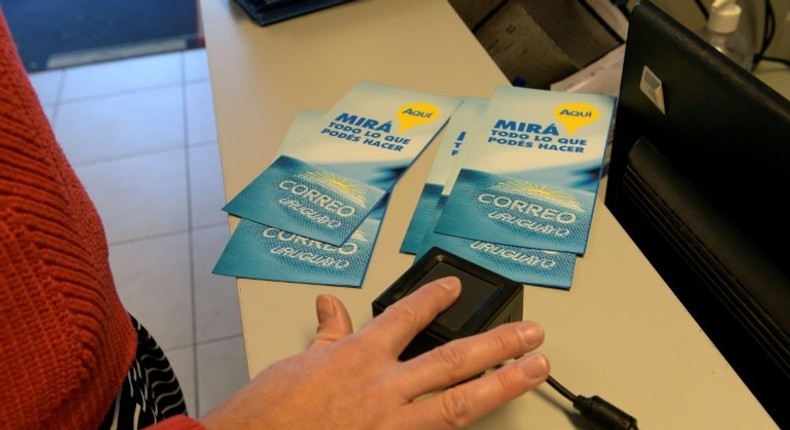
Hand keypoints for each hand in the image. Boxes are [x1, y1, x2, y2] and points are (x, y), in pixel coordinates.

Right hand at [200, 276, 548, 429]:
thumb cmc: (266, 414)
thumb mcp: (297, 363)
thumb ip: (327, 335)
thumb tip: (331, 306)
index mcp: (357, 357)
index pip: (406, 316)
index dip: (435, 298)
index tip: (456, 287)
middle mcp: (381, 389)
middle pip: (452, 359)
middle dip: (497, 343)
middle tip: (530, 333)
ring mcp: (391, 426)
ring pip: (460, 402)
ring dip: (503, 384)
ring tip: (534, 368)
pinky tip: (488, 423)